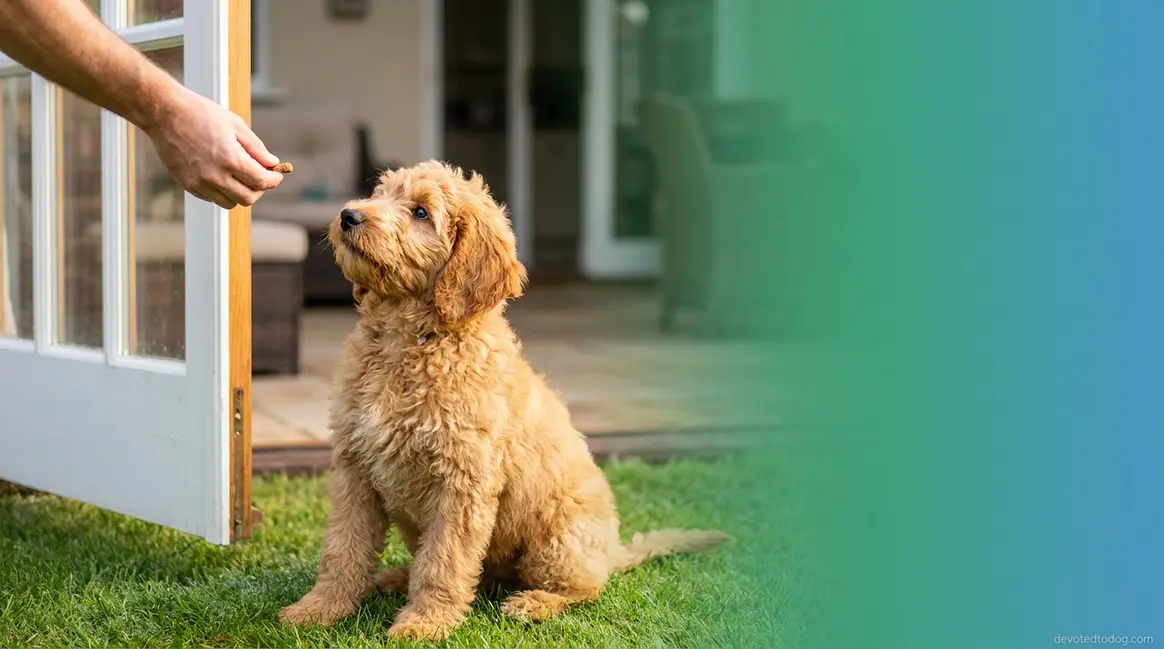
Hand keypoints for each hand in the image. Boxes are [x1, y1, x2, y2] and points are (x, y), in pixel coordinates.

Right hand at [144, 86, 283, 208]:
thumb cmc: (200, 113)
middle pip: (248, 198)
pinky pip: (211, 198)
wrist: (165, 113)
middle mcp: (215, 176)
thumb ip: (256, 148)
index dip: (273, 180)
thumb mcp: (235, 125)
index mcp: (230, 159)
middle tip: (260, 177)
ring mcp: (199, 183)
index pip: (261, 182)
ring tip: (240, 176)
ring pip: (229, 202)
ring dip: (240, 193)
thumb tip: (272, 163)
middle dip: (259, 189)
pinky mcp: (187, 185)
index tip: (276, 175)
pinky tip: (221, 175)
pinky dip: (222, 191)